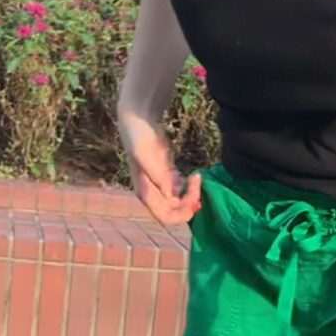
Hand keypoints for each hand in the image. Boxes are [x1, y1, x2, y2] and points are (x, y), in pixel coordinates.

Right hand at [118, 109, 200, 226]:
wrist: (137, 119)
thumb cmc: (138, 137)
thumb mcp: (145, 154)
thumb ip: (158, 175)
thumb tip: (170, 194)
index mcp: (145, 192)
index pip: (164, 216)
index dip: (181, 215)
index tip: (194, 202)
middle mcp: (152, 192)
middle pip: (174, 210)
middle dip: (189, 202)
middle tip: (197, 182)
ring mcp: (159, 184)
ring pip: (178, 201)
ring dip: (190, 195)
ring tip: (197, 177)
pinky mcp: (166, 174)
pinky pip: (180, 189)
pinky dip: (189, 187)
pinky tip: (194, 176)